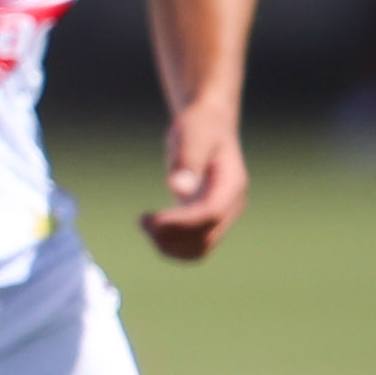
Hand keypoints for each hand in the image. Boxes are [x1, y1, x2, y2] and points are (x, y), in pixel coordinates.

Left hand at [139, 106, 247, 260]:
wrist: (210, 126)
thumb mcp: (193, 135)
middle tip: (143, 220)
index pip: (211, 214)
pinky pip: (192, 244)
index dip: (181, 223)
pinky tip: (151, 227)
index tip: (152, 219)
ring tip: (144, 223)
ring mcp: (221, 214)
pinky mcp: (205, 218)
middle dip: (172, 236)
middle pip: (206, 237)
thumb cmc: (200, 127)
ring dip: (170, 245)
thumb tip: (179, 189)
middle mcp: (231, 204)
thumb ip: (187, 160)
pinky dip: (171, 244)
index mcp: (232, 184)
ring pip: (200, 248)